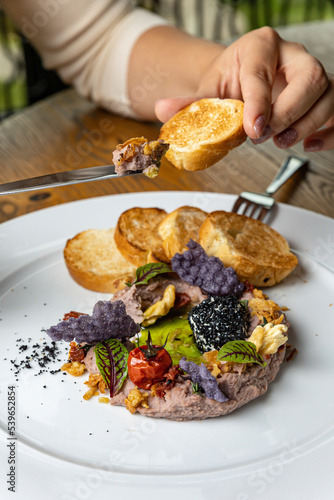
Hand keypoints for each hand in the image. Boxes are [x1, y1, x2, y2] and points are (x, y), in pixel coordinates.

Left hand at [155, 27, 333, 151]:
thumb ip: (188, 105)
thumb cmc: (228, 84)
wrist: (240, 82)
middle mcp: (291, 55)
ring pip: (328, 93)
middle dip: (289, 112)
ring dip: (309, 123)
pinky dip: (328, 131)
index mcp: (260, 46)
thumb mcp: (207, 91)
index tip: (253, 129)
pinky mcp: (321, 94)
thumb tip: (162, 111)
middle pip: (310, 76)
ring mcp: (310, 73)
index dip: (260, 102)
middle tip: (267, 135)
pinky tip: (310, 145)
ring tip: (282, 141)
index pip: (263, 72)